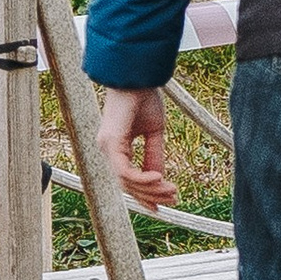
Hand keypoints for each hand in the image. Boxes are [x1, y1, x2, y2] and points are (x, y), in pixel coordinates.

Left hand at [98, 86, 174, 202]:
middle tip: (173, 199)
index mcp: (116, 147)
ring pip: (126, 182)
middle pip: (127, 185)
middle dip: (151, 195)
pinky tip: (158, 178)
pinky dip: (142, 178)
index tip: (163, 204)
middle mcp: (108, 150)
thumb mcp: (154, 132)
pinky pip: (125, 171)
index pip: (128, 179)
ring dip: (151, 189)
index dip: (145, 194)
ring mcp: (107, 147)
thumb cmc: (143, 97)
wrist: (138, 75)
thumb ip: (154, 155)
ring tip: (171, 190)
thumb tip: (159, 178)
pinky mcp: (111, 142)